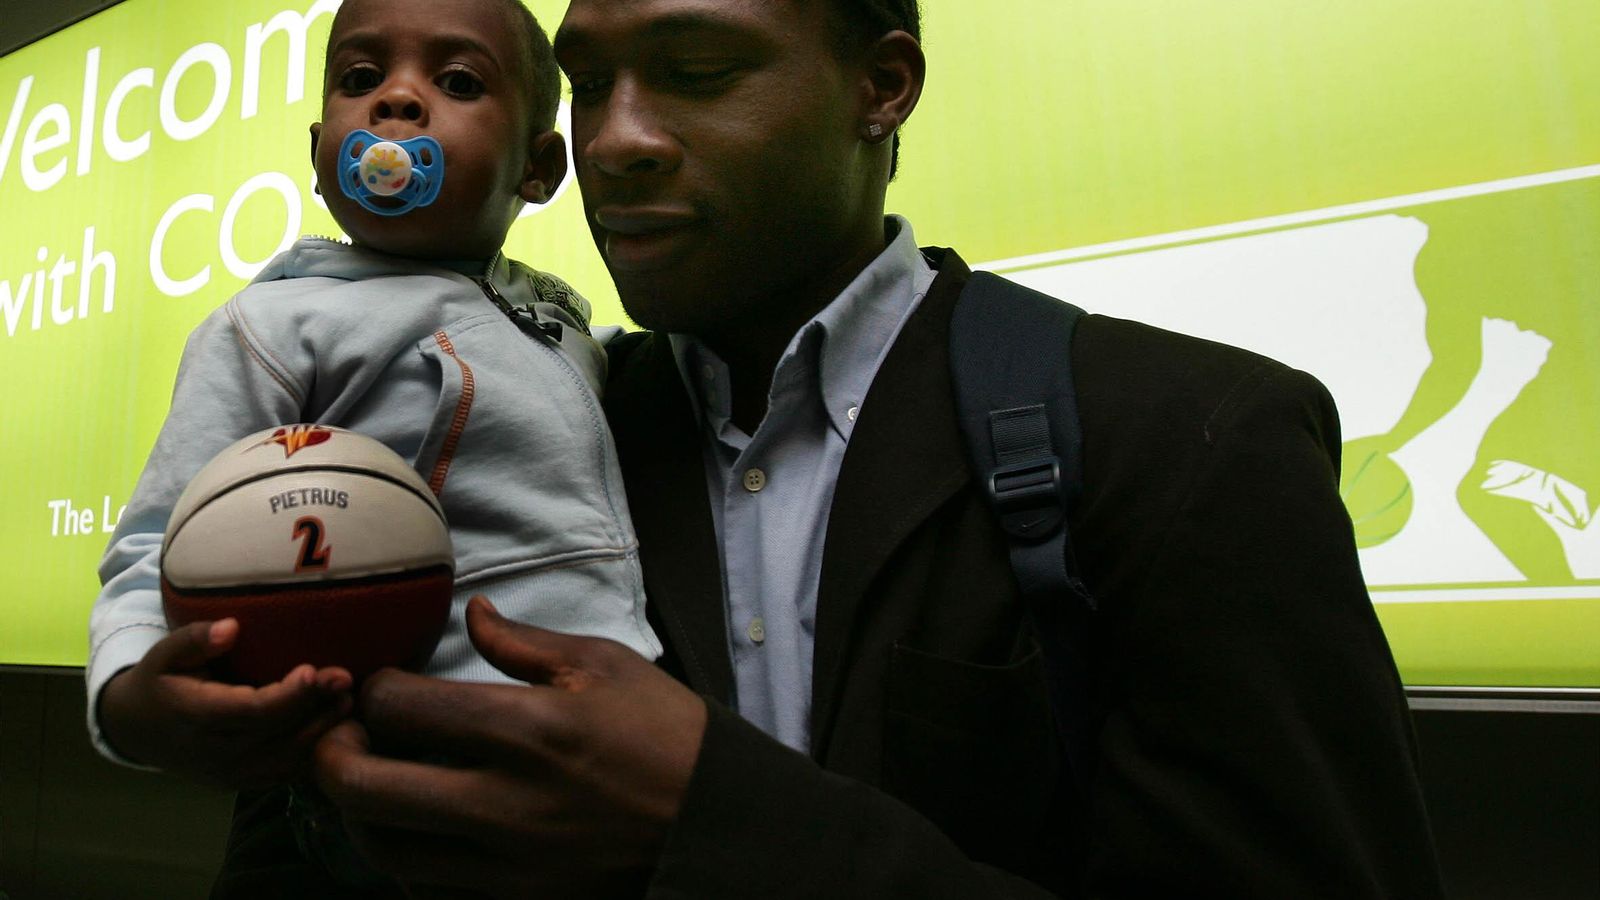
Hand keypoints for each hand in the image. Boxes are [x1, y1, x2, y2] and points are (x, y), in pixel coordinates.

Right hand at [97, 618, 352, 786]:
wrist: (137, 731)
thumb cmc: (159, 682)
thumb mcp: (164, 654)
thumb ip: (195, 639)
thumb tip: (232, 627)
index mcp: (195, 717)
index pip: (248, 711)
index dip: (285, 695)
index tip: (313, 671)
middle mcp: (214, 752)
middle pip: (275, 735)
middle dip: (314, 707)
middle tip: (345, 680)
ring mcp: (230, 773)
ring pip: (286, 760)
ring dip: (321, 731)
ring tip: (347, 699)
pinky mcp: (243, 782)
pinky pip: (285, 773)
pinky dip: (312, 752)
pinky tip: (335, 725)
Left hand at [314, 597, 707, 898]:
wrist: (716, 827)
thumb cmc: (667, 735)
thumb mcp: (606, 666)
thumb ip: (525, 643)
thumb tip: (470, 615)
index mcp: (526, 728)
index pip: (398, 707)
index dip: (372, 689)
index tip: (385, 683)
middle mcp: (501, 802)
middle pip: (361, 786)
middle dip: (330, 753)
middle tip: (344, 732)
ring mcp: (502, 863)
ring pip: (379, 846)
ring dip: (358, 809)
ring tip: (375, 778)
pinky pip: (424, 887)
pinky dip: (404, 854)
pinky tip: (420, 825)